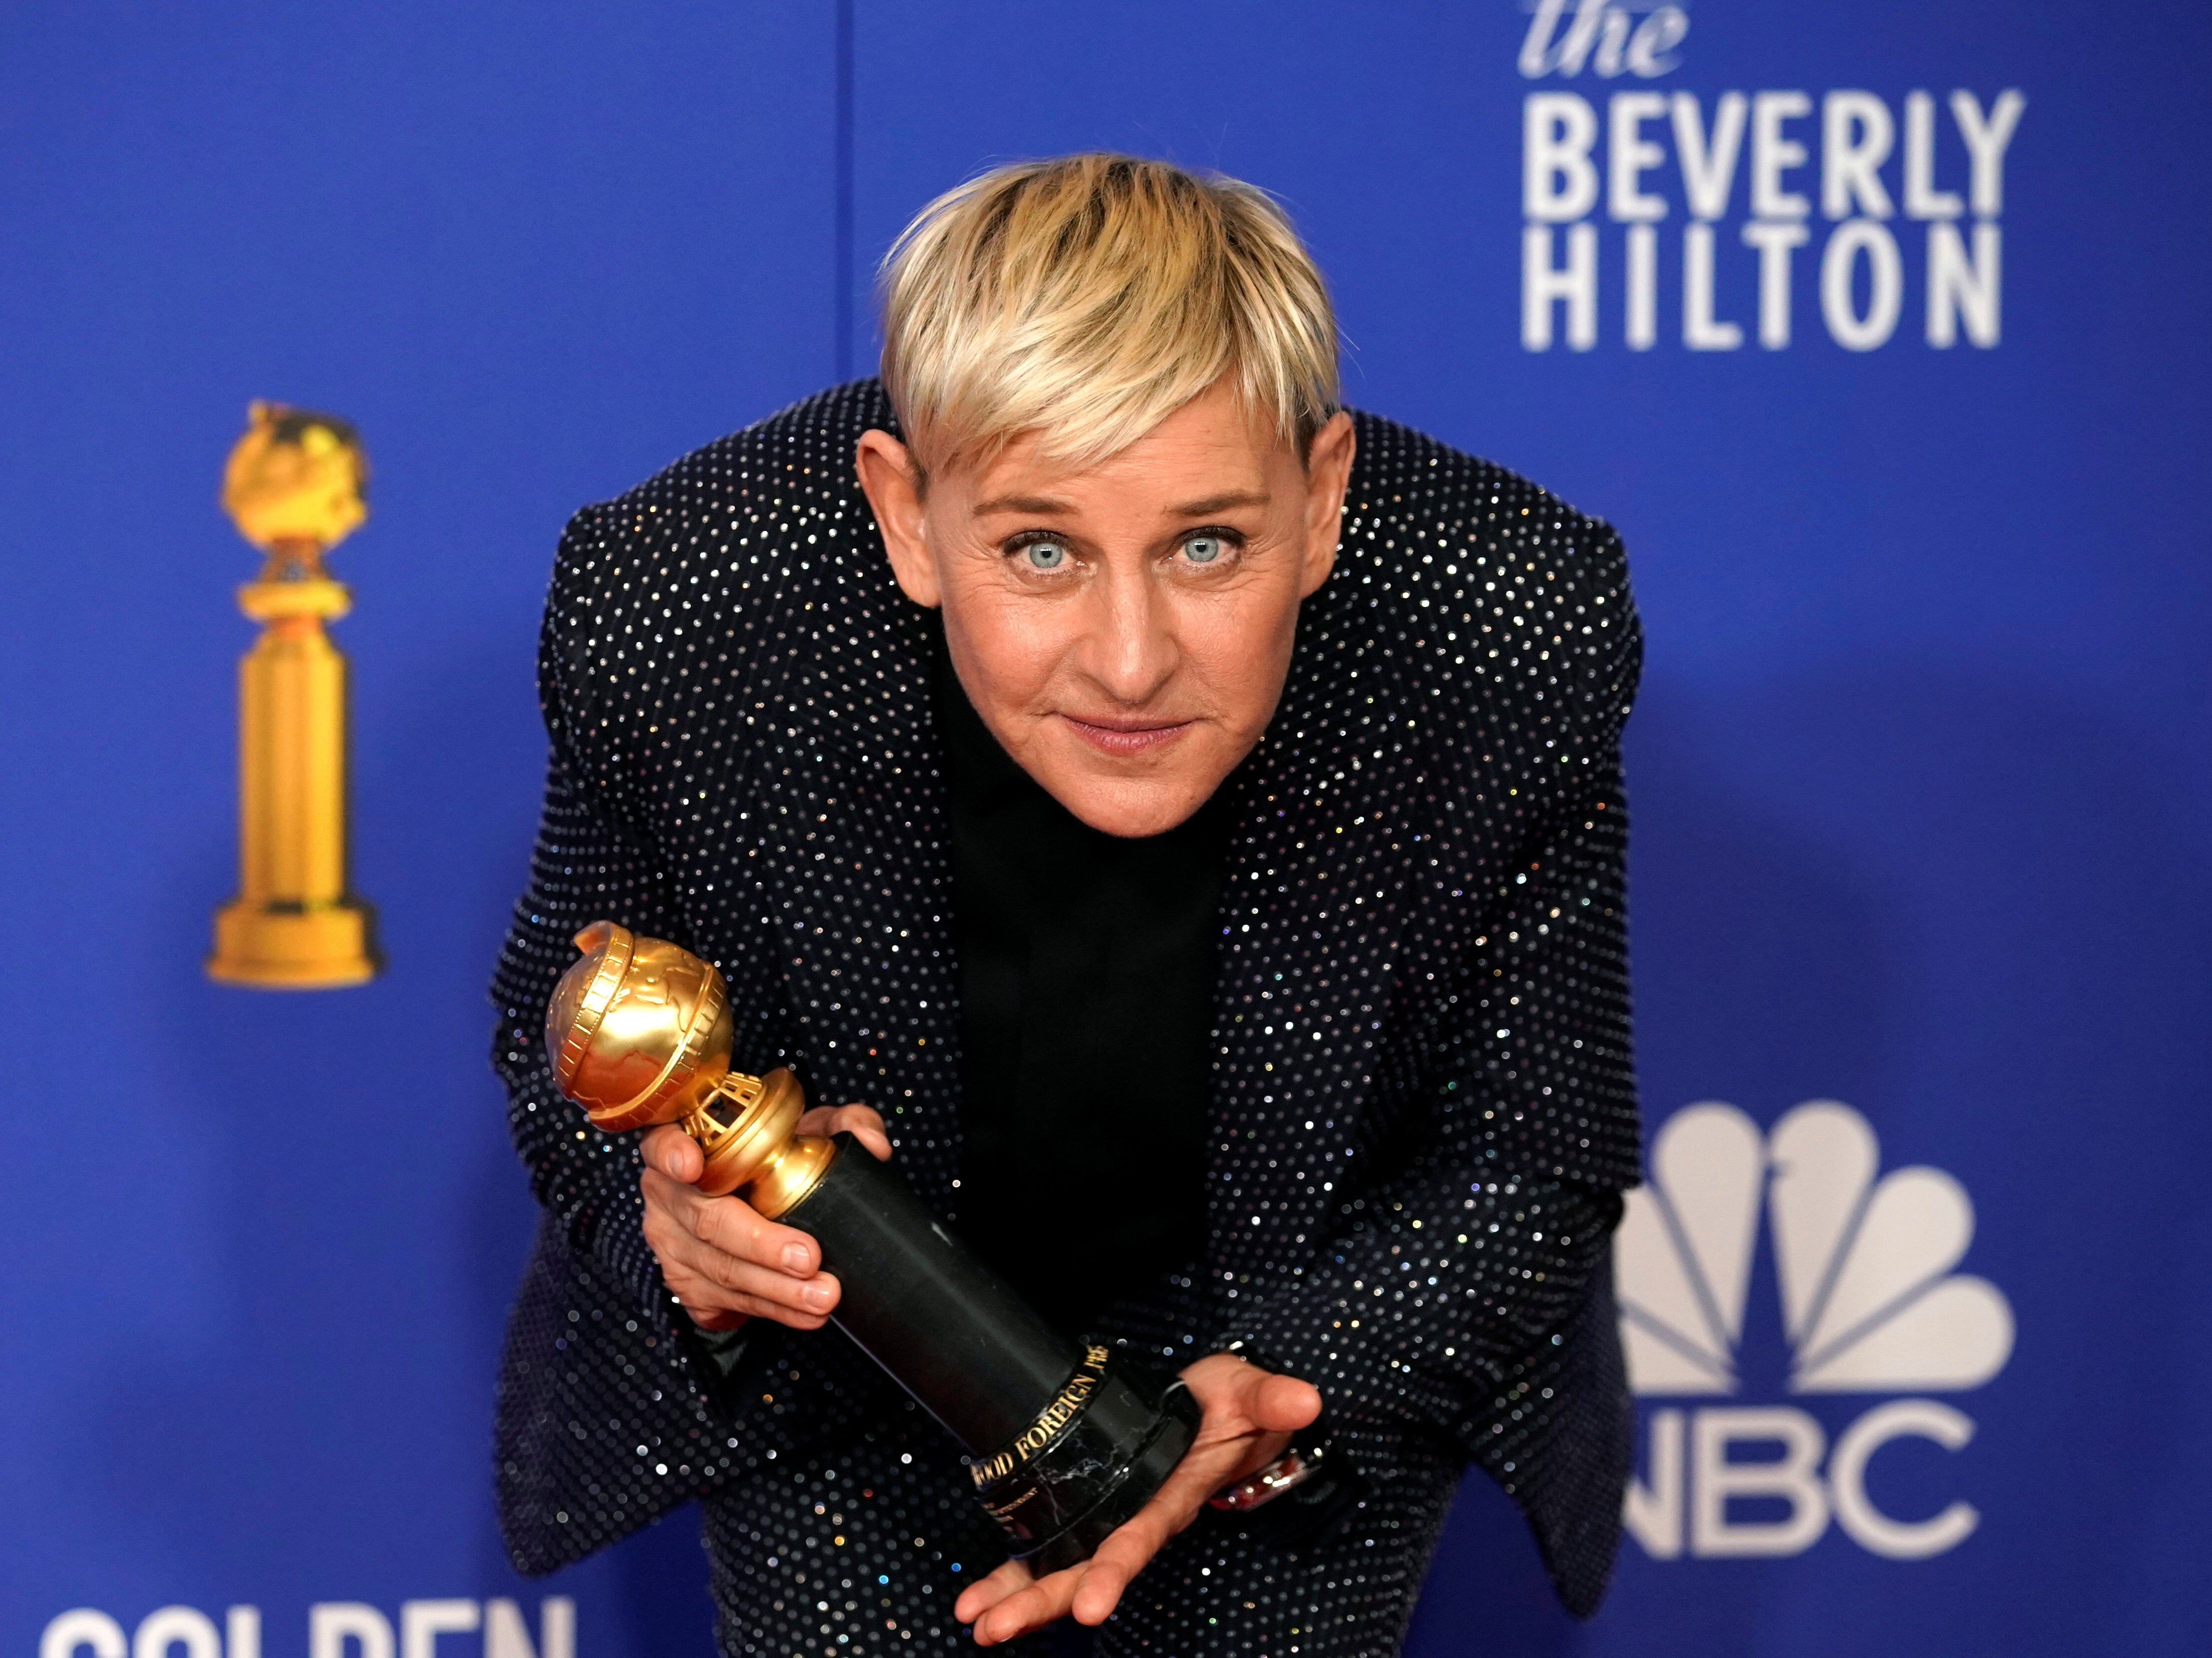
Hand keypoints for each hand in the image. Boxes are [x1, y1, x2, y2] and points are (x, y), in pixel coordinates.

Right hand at [638, 1103, 890, 1332]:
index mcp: (686, 1142)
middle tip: (808, 1256)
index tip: (691, 1165)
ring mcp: (672, 1244)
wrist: (755, 1207)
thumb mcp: (807, 1129)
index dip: (672, 1152)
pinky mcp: (687, 1285)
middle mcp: (668, 1194)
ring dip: (776, 1289)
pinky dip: (773, 1310)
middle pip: (706, 1220)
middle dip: (760, 1243)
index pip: (662, 1141)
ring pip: (720, 1270)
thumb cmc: (777, 1158)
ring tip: (823, 1295)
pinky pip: (728, 1302)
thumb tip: (872, 1143)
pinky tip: (805, 1315)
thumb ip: (841, 1123)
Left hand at [954, 1352, 1322, 1645]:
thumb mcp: (1254, 1394)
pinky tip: (977, 1600)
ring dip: (1019, 1599)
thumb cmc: (1235, 1407)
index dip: (1112, 1573)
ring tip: (977, 1625)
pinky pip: (1046, 1550)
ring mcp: (1111, 1520)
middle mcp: (1137, 1520)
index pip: (1139, 1540)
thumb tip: (1304, 1398)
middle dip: (1043, 1603)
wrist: (1220, 1414)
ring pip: (1060, 1571)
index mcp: (1171, 1498)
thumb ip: (1272, 1399)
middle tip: (996, 1629)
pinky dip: (1011, 1576)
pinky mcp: (1091, 1509)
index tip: (1090, 1608)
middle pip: (1085, 1572)